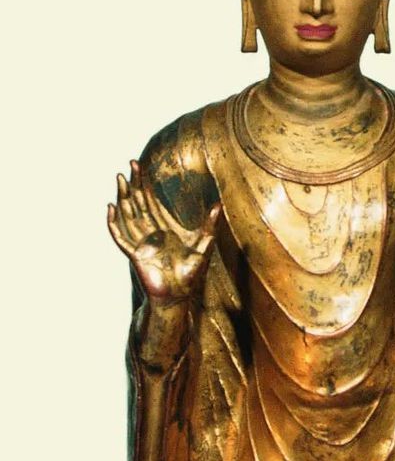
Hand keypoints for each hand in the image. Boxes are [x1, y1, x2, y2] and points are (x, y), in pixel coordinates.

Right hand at [107, 159, 219, 302]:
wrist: (178, 296)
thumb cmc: (189, 275)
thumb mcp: (203, 246)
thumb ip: (209, 226)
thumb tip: (218, 204)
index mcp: (163, 230)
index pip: (151, 202)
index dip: (145, 185)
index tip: (141, 167)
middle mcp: (149, 234)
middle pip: (138, 204)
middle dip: (133, 184)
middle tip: (130, 164)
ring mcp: (140, 243)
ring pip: (128, 215)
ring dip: (123, 197)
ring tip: (119, 178)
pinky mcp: (135, 254)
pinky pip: (121, 237)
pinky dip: (114, 223)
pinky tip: (111, 208)